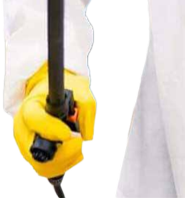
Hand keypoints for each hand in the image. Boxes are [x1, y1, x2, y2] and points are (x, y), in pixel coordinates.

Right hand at [11, 60, 97, 179]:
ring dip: (66, 160)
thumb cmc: (67, 91)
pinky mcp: (32, 157)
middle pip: (36, 150)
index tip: (68, 133)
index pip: (34, 120)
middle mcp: (22, 128)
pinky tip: (74, 153)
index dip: (51, 129)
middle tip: (80, 141)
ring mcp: (25, 146)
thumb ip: (87, 107)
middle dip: (64, 150)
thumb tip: (87, 137)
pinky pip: (45, 170)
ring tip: (79, 146)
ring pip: (41, 166)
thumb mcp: (80, 88)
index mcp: (30, 107)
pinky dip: (63, 165)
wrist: (53, 95)